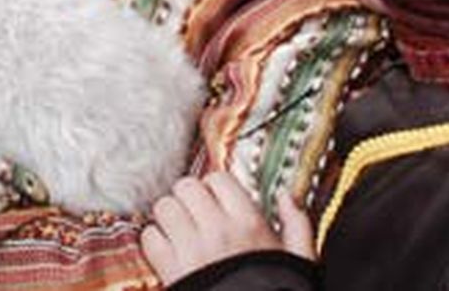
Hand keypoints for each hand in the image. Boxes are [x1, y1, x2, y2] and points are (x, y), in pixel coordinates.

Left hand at [139, 172, 312, 284]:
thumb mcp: (298, 260)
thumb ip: (297, 224)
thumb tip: (286, 196)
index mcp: (249, 223)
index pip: (218, 179)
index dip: (214, 188)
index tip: (217, 201)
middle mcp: (217, 230)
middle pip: (185, 187)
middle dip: (188, 198)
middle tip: (196, 214)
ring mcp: (191, 248)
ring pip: (164, 207)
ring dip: (169, 217)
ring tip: (181, 232)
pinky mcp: (171, 269)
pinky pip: (149, 237)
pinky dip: (155, 242)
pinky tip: (170, 253)